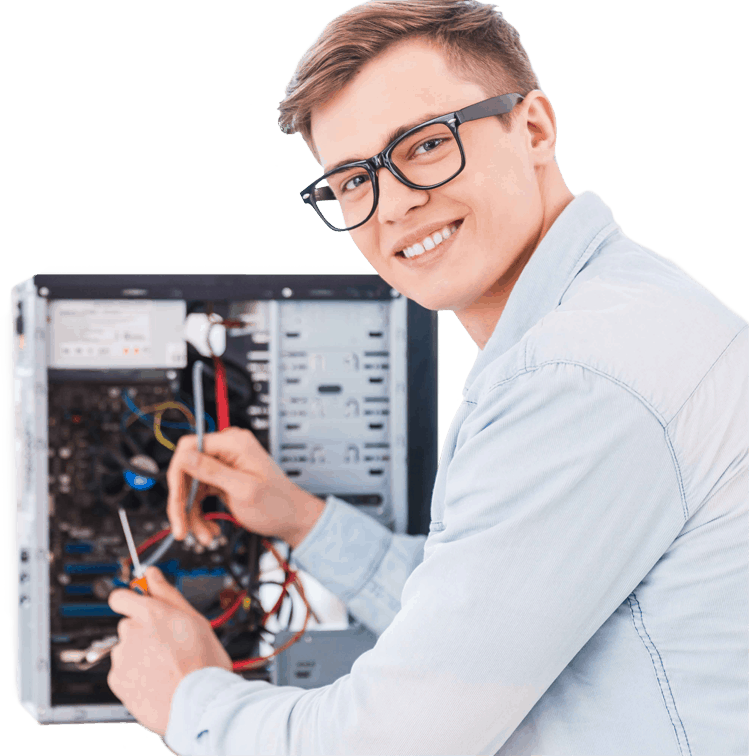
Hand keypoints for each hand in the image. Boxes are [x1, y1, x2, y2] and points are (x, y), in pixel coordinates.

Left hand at [107, 566, 232, 736]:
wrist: (198, 703)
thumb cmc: (203, 663)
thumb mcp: (195, 619)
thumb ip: (168, 594)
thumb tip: (153, 574)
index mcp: (152, 613)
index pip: (121, 596)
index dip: (129, 600)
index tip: (137, 604)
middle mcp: (132, 632)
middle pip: (128, 624)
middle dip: (142, 630)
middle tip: (165, 643)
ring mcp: (123, 657)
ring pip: (125, 648)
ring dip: (138, 653)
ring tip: (163, 665)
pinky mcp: (117, 680)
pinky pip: (122, 671)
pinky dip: (134, 674)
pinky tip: (154, 678)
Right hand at [166, 426, 325, 547]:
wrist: (293, 519)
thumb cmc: (277, 504)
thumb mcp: (243, 489)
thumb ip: (213, 471)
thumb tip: (184, 455)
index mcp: (234, 443)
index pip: (189, 447)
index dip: (178, 474)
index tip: (176, 499)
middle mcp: (227, 450)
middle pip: (186, 471)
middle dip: (183, 503)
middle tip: (182, 528)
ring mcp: (223, 464)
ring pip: (190, 487)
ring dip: (191, 514)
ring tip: (204, 536)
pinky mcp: (221, 479)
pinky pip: (199, 495)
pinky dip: (199, 514)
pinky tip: (209, 529)